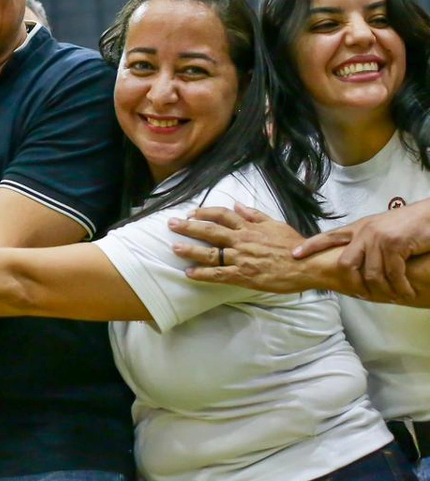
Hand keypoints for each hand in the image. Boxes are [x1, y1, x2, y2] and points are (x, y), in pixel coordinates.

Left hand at [167, 203, 317, 293]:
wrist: (308, 265)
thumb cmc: (295, 246)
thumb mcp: (276, 224)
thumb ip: (255, 215)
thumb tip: (237, 204)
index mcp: (249, 227)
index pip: (222, 215)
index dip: (204, 213)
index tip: (191, 213)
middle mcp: (241, 240)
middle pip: (209, 231)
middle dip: (188, 227)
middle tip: (171, 224)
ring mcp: (241, 258)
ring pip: (210, 253)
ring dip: (190, 250)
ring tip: (174, 247)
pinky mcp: (243, 275)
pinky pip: (218, 274)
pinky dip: (202, 274)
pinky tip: (189, 273)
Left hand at [293, 200, 429, 300]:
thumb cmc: (409, 225)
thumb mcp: (381, 230)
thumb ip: (366, 243)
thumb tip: (356, 264)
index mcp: (358, 228)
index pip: (329, 236)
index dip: (311, 246)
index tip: (294, 255)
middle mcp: (364, 231)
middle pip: (346, 263)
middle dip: (353, 284)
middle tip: (365, 296)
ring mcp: (378, 237)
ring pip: (371, 273)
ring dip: (383, 289)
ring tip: (394, 296)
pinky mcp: (394, 243)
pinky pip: (392, 273)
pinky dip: (399, 286)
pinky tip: (405, 292)